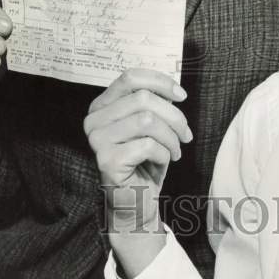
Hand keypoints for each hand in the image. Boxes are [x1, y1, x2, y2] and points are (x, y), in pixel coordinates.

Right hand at [84, 69, 191, 236]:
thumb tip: (174, 91)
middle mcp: (94, 120)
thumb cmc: (145, 161)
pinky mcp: (107, 160)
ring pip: (147, 120)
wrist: (136, 200)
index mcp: (102, 106)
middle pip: (143, 98)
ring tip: (175, 150)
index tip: (182, 96)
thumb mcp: (151, 125)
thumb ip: (154, 103)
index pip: (130, 77)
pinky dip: (164, 153)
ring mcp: (97, 140)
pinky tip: (162, 162)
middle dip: (174, 116)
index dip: (160, 82)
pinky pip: (147, 145)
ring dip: (171, 137)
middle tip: (185, 134)